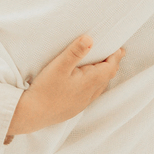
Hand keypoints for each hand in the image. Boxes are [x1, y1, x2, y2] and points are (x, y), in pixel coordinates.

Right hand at [7, 36, 124, 135]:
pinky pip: (91, 94)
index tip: (120, 49)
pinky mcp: (74, 108)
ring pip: (99, 87)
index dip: (116, 57)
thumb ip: (75, 52)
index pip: (110, 67)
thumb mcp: (59, 66)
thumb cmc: (45, 89)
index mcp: (90, 81)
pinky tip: (86, 83)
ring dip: (103, 75)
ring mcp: (83, 103)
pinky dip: (94, 84)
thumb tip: (90, 39)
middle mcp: (90, 94)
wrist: (32, 114)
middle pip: (106, 77)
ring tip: (102, 66)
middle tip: (114, 54)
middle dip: (111, 64)